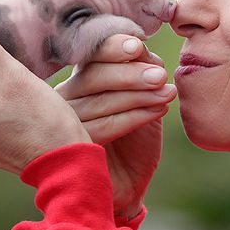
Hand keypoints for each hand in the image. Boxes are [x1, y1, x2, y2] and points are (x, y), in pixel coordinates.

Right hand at [56, 34, 176, 218]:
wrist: (129, 183)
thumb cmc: (135, 137)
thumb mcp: (142, 99)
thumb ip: (140, 72)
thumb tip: (143, 49)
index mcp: (80, 81)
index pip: (89, 56)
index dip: (111, 48)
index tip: (139, 46)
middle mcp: (64, 101)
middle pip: (92, 78)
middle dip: (129, 73)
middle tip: (160, 74)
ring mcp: (62, 127)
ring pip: (98, 103)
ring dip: (136, 95)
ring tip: (167, 92)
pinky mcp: (72, 151)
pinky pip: (102, 129)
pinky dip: (133, 117)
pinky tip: (158, 111)